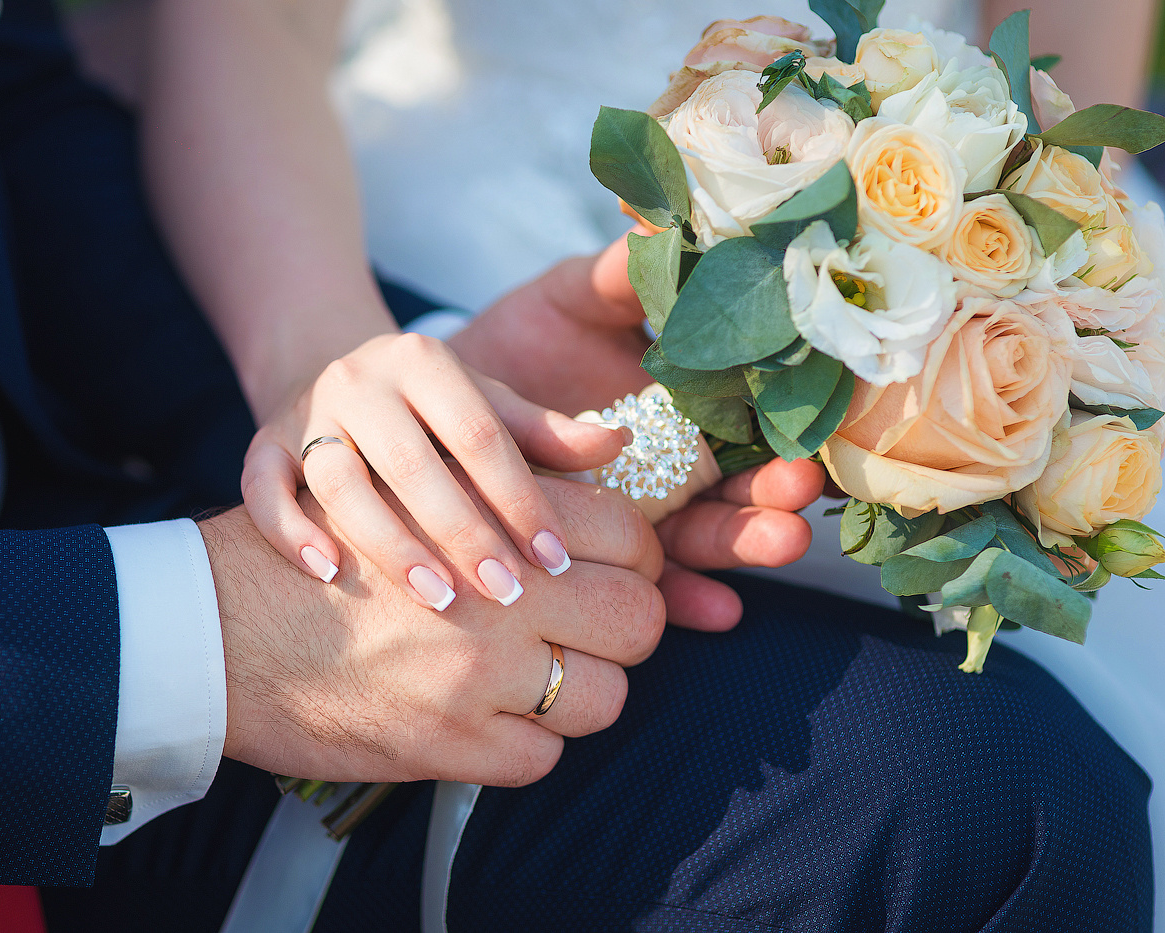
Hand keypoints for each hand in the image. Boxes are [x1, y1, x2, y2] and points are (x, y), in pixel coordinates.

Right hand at [199, 469, 664, 784]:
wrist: (215, 627)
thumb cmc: (319, 545)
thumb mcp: (411, 476)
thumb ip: (513, 454)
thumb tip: (613, 442)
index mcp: (486, 513)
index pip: (622, 530)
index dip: (637, 554)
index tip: (619, 569)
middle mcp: (491, 590)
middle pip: (636, 615)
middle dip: (632, 622)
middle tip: (600, 626)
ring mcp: (472, 673)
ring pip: (603, 697)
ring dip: (586, 690)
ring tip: (549, 675)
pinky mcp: (444, 743)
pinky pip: (541, 759)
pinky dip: (528, 742)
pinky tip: (496, 717)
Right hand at [241, 332, 628, 609]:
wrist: (322, 384)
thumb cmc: (425, 412)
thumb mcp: (481, 406)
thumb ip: (543, 432)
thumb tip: (619, 445)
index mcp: (423, 361)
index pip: (480, 431)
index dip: (520, 496)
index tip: (555, 560)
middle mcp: (360, 379)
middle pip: (414, 461)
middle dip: (465, 532)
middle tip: (511, 596)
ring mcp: (305, 413)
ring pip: (340, 479)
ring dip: (390, 542)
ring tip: (438, 600)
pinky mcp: (261, 445)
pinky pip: (264, 488)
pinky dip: (291, 529)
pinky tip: (328, 575)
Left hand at [451, 230, 827, 629]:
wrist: (439, 408)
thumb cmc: (514, 343)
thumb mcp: (566, 301)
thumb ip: (617, 277)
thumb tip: (660, 217)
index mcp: (679, 399)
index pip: (746, 416)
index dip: (780, 424)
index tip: (809, 428)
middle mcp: (672, 462)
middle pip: (736, 484)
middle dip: (774, 492)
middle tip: (801, 495)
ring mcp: (641, 512)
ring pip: (703, 535)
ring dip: (744, 543)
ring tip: (777, 542)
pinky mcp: (603, 553)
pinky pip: (648, 582)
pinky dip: (684, 599)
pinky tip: (714, 612)